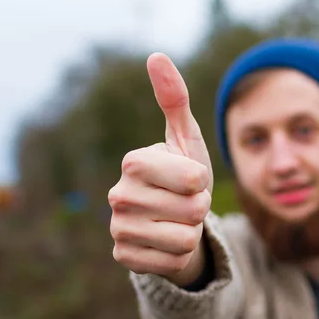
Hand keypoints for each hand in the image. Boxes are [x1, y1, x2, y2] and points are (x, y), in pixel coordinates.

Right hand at [108, 53, 212, 284]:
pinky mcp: (123, 258)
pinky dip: (179, 256)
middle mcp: (118, 195)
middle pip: (193, 210)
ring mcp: (117, 229)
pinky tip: (165, 243)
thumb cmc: (182, 176)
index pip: (193, 178)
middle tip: (183, 203)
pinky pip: (173, 263)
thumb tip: (156, 55)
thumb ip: (174, 98)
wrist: (172, 220)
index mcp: (133, 162)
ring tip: (176, 222)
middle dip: (199, 209)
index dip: (201, 181)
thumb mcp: (186, 139)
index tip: (189, 179)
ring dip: (191, 232)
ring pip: (185, 239)